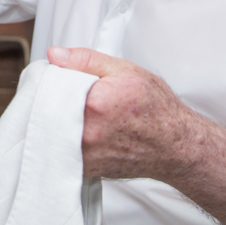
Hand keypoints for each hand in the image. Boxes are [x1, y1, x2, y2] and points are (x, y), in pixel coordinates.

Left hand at [46, 46, 201, 180]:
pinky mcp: (86, 169)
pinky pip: (63, 150)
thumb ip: (85, 60)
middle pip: (49, 109)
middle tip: (73, 96)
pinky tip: (86, 131)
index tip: (62, 79)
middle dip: (55, 100)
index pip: (52, 86)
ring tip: (83, 114)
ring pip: (53, 130)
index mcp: (94, 103)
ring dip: (59, 120)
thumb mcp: (124, 70)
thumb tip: (54, 55)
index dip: (55, 80)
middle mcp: (87, 132)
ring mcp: (85, 154)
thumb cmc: (156, 109)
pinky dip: (67, 139)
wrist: (176, 146)